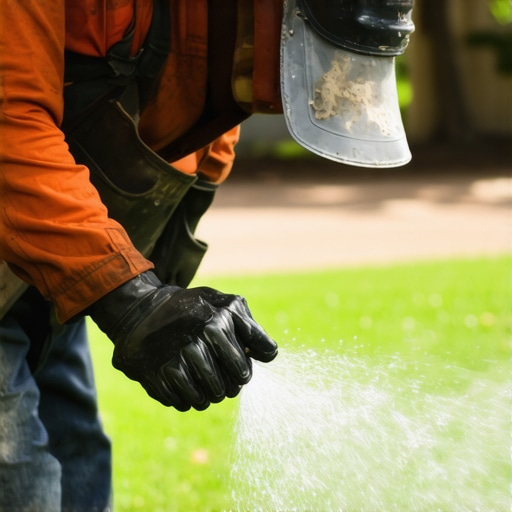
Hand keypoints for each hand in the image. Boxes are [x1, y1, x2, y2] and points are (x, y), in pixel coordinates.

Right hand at [88, 271, 276, 410]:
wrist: (142, 311)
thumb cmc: (193, 309)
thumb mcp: (224, 304)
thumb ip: (251, 328)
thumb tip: (271, 355)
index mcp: (216, 325)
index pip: (242, 370)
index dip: (242, 373)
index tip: (237, 369)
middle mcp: (195, 344)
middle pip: (224, 389)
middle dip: (226, 387)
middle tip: (220, 377)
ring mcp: (173, 361)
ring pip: (203, 400)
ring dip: (206, 395)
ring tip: (203, 381)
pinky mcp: (154, 375)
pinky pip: (180, 403)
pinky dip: (185, 398)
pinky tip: (183, 382)